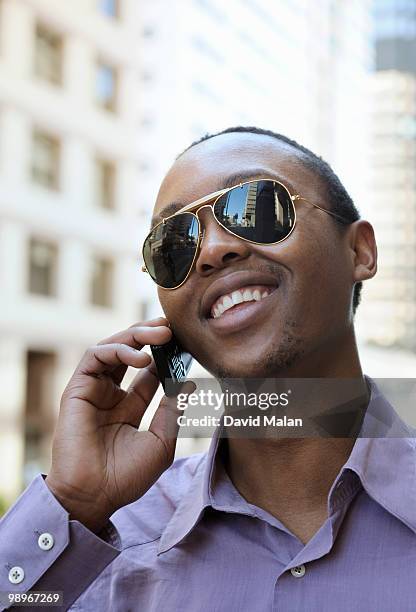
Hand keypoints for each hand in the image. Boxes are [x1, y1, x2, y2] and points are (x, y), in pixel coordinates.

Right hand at [45, 317, 193, 532]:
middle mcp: (110, 394)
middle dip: (151, 337)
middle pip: (131, 353)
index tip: (187, 345)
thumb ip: (172, 411)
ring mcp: (93, 390)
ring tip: (162, 334)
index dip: (167, 356)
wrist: (95, 496)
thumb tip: (189, 381)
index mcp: (129, 407)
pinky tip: (142, 358)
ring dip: (137, 336)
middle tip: (173, 328)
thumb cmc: (126, 476)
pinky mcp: (77, 389)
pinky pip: (95, 357)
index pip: (150, 372)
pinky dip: (118, 350)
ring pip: (113, 348)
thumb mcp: (161, 442)